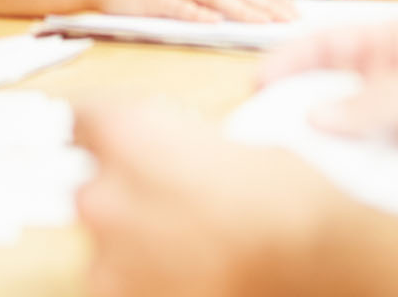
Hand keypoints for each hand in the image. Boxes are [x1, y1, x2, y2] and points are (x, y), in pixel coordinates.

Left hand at [76, 104, 339, 296]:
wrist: (315, 265)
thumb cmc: (288, 203)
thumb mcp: (235, 145)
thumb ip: (182, 149)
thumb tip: (172, 161)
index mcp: (130, 136)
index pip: (81, 116)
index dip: (101, 124)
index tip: (107, 131)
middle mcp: (104, 195)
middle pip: (90, 184)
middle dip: (123, 188)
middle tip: (173, 195)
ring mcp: (108, 259)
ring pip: (106, 239)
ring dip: (135, 237)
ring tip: (191, 242)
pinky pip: (122, 281)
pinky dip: (148, 277)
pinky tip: (191, 270)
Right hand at [262, 24, 397, 202]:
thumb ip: (376, 100)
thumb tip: (320, 116)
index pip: (328, 45)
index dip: (290, 61)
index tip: (260, 85)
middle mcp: (393, 83)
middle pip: (327, 92)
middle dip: (294, 108)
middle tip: (259, 132)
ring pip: (342, 135)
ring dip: (317, 149)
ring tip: (282, 165)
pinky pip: (366, 172)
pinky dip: (344, 179)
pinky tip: (327, 189)